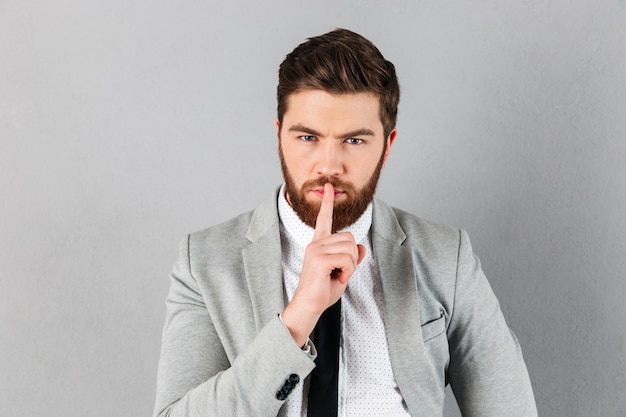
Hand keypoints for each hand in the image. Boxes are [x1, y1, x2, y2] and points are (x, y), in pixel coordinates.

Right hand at [281, 183, 365, 346]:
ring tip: (337, 275)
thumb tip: (361, 247)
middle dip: (352, 258)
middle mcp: (315, 243)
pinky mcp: (318, 259)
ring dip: (350, 266)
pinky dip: (347, 271)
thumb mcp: (342, 272)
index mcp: (318, 244)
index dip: (328, 203)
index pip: (324, 219)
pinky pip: (347, 259)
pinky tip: (336, 278)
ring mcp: (315, 250)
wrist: (309, 306)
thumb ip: (351, 258)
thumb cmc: (322, 290)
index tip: (329, 187)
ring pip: (350, 249)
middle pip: (350, 238)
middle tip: (340, 272)